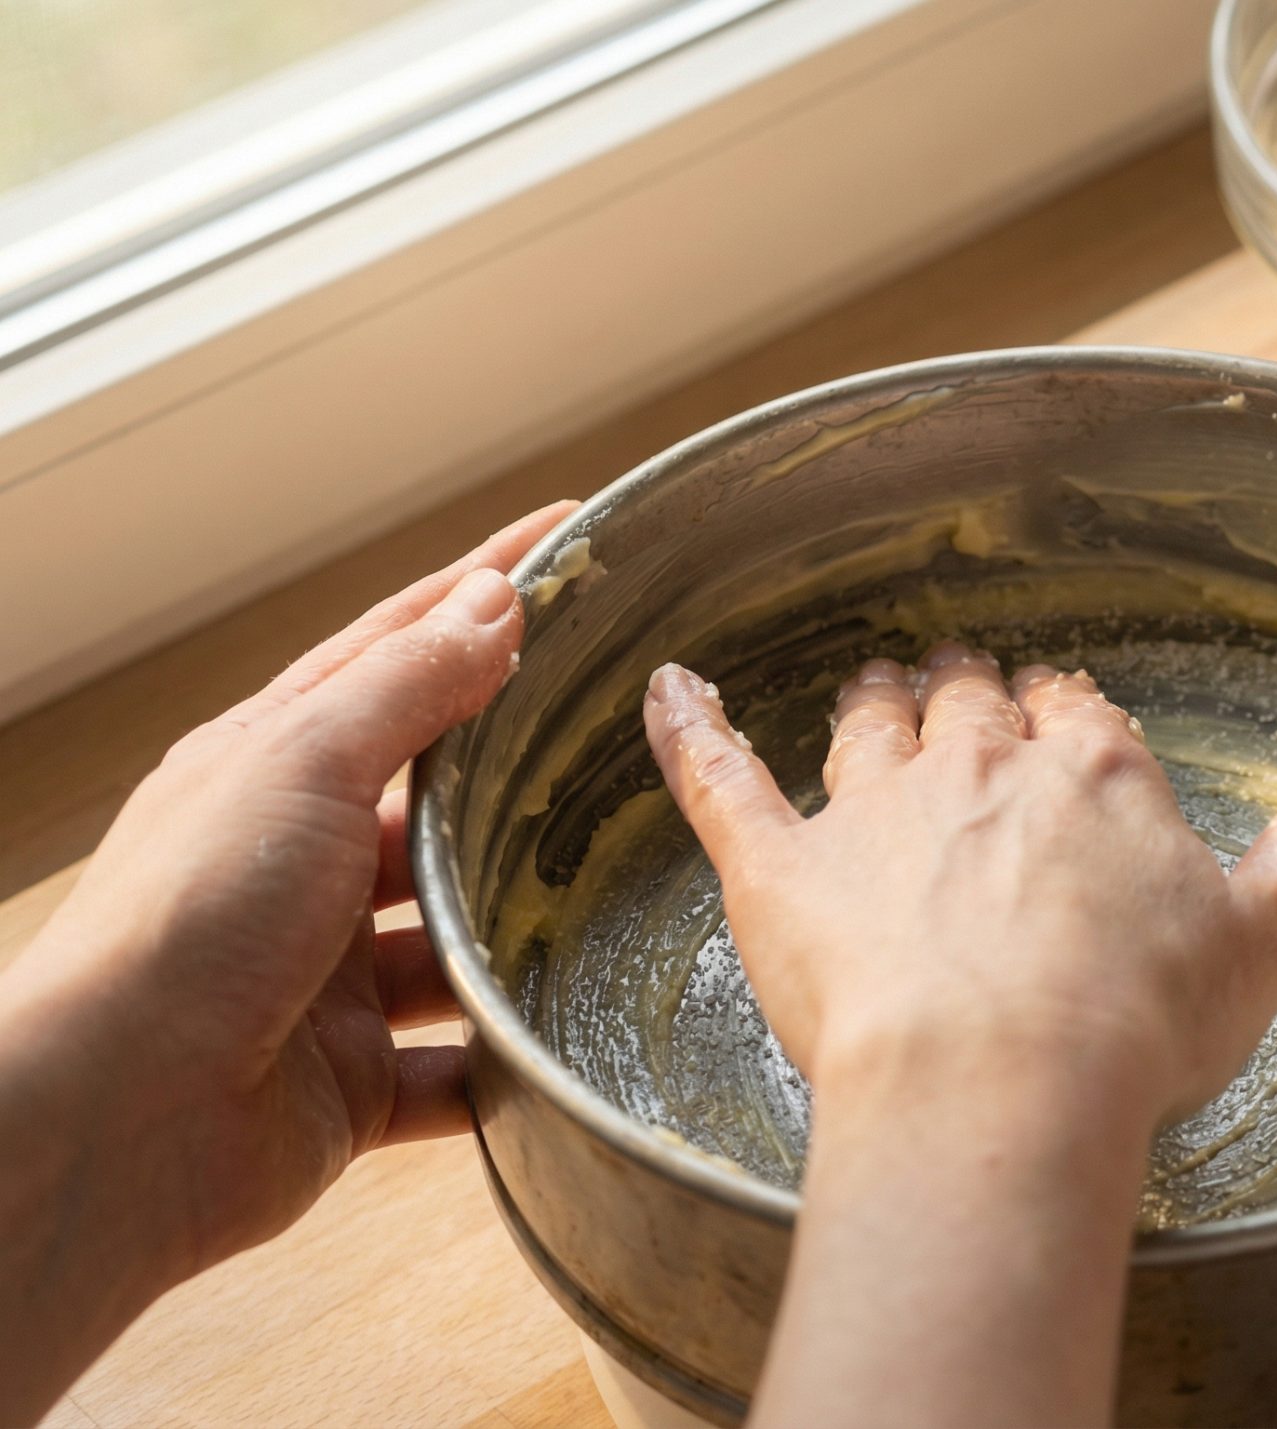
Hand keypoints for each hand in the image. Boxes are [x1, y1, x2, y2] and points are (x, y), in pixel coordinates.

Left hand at [0, 503, 572, 1420]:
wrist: (111, 1125)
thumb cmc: (186, 924)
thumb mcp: (300, 768)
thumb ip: (408, 689)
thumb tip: (495, 600)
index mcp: (274, 769)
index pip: (399, 651)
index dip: (482, 589)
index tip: (571, 533)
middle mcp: (303, 866)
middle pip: (442, 798)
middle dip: (531, 767)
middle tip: (639, 725)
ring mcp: (330, 979)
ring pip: (460, 938)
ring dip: (528, 927)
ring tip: (628, 892)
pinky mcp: (357, 1083)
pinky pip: (460, 1070)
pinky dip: (511, 1061)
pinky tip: (575, 1035)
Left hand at [641, 643, 1276, 1124]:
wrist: (999, 1083)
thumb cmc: (1132, 1022)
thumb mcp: (1263, 938)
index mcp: (1093, 777)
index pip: (1080, 717)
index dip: (1070, 717)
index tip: (1065, 717)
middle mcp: (981, 769)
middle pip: (971, 706)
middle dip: (970, 694)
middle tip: (965, 687)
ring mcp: (873, 810)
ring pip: (867, 725)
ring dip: (873, 702)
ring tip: (872, 683)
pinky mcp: (778, 867)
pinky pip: (721, 777)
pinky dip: (690, 729)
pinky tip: (669, 689)